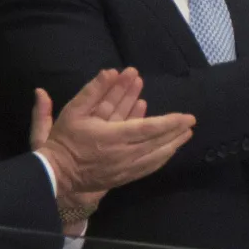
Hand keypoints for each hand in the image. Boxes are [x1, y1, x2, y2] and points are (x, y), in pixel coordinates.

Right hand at [34, 68, 194, 200]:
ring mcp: (125, 168)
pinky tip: (169, 151)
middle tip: (192, 121)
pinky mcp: (124, 178)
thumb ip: (93, 91)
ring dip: (173, 144)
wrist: (56, 173)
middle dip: (176, 131)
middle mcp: (123, 154)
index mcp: (112, 136)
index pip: (148, 128)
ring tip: (186, 134)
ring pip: (156, 156)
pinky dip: (161, 158)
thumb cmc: (64, 140)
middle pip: (157, 142)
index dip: (169, 122)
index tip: (187, 116)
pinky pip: (148, 168)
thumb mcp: (73, 110)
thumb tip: (110, 71)